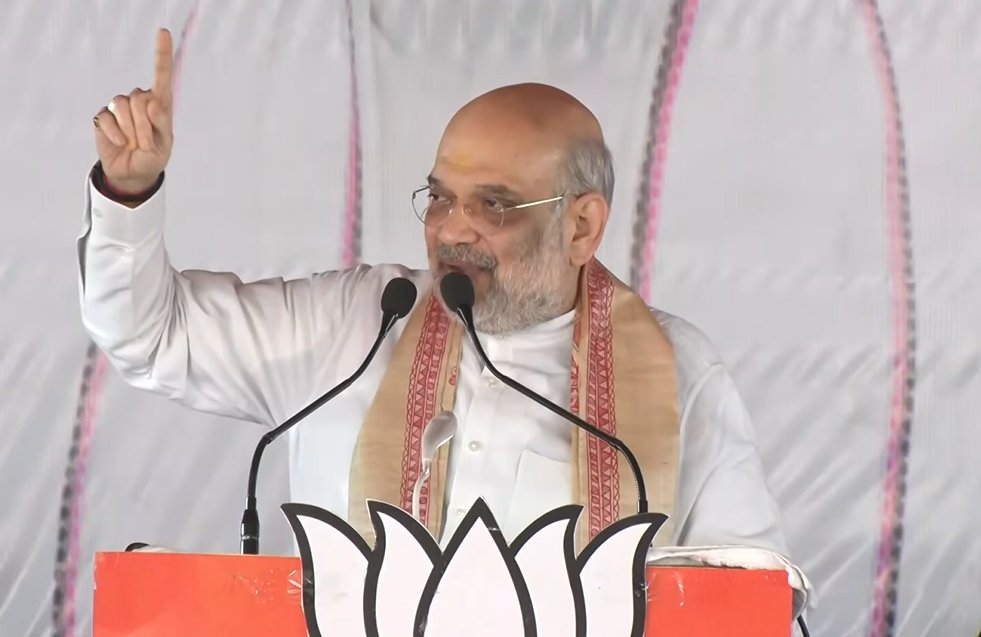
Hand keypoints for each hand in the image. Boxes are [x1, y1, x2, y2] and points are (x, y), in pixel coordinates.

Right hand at [93, 28, 174, 193]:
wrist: (132, 174)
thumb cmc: (152, 157)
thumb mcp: (163, 144)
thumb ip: (162, 123)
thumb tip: (152, 101)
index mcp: (160, 104)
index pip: (162, 75)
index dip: (162, 54)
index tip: (163, 33)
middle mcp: (140, 100)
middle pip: (139, 97)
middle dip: (144, 125)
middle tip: (145, 143)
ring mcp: (120, 107)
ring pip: (123, 106)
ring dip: (131, 131)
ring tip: (134, 144)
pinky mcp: (105, 116)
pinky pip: (107, 118)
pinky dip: (115, 134)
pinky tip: (120, 144)